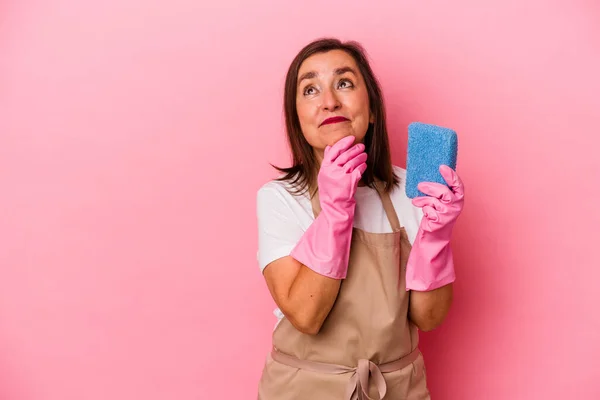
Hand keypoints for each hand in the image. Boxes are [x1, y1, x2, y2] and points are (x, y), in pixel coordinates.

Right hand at [318, 135, 367, 208]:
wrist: (334, 206)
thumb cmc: (330, 190)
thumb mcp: (324, 175)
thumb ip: (327, 161)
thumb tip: (329, 147)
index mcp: (325, 168)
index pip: (334, 151)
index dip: (343, 143)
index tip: (351, 138)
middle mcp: (332, 171)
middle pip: (345, 155)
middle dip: (355, 149)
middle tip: (362, 146)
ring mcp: (341, 176)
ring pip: (352, 162)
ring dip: (360, 157)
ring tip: (364, 155)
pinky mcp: (349, 182)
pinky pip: (358, 170)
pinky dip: (362, 166)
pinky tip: (364, 165)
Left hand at [405, 165, 463, 290]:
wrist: (434, 237)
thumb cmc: (436, 216)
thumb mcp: (438, 201)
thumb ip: (438, 190)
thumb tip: (426, 175)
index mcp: (458, 199)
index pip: (458, 185)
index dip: (452, 175)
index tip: (442, 167)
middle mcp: (456, 206)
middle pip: (444, 192)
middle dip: (431, 187)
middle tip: (420, 185)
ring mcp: (448, 215)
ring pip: (435, 201)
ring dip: (424, 199)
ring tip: (416, 200)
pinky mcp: (440, 222)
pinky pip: (429, 211)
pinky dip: (424, 209)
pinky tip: (423, 211)